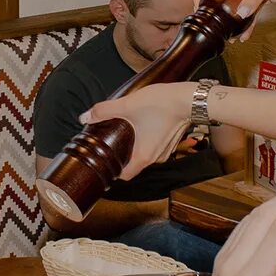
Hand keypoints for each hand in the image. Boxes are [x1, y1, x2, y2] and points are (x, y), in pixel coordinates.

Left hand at [80, 83, 195, 179]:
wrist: (191, 99)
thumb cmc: (162, 104)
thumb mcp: (128, 105)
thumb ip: (104, 111)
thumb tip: (85, 117)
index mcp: (143, 156)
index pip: (124, 176)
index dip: (112, 172)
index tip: (103, 162)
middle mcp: (156, 158)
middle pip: (133, 164)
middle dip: (120, 156)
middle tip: (109, 144)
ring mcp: (166, 150)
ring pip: (144, 155)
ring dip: (134, 147)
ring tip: (124, 132)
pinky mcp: (171, 141)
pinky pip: (154, 147)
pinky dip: (146, 141)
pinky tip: (141, 126)